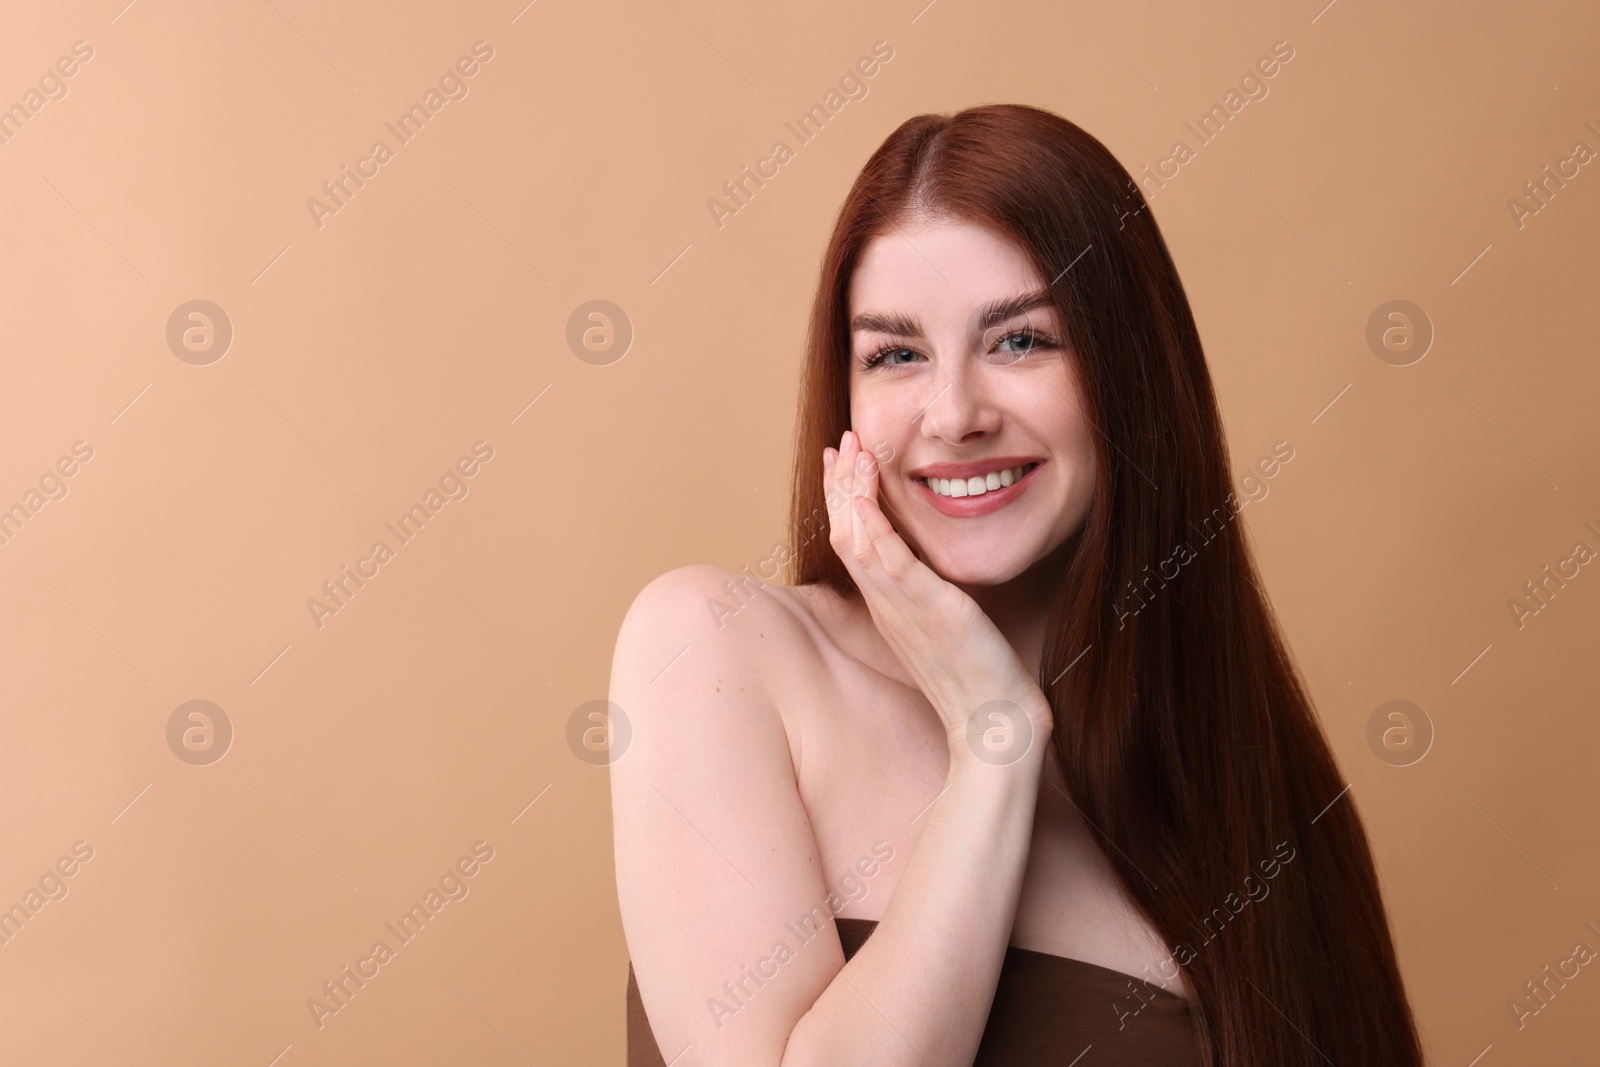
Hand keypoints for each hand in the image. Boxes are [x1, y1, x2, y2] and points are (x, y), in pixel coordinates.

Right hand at [824, 430, 1052, 763]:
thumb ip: (930, 596)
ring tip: (853, 451)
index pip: (851, 539)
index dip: (842, 498)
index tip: (839, 461)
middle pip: (845, 533)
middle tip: (841, 442)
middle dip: (840, 484)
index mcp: (887, 605)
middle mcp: (885, 604)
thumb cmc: (976, 680)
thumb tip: (933, 576)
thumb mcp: (944, 627)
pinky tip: (867, 500)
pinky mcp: (931, 611)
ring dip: (852, 492)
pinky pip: (891, 564)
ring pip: (858, 540)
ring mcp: (903, 609)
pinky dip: (875, 528)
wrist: (994, 723)